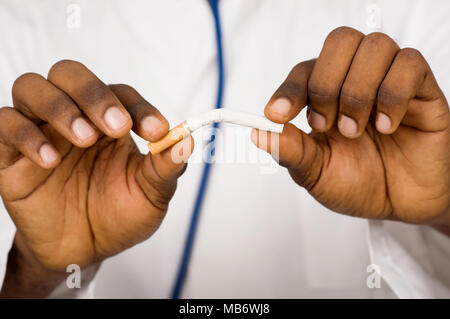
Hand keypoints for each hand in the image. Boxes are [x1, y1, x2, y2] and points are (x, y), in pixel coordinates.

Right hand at [0, 60, 192, 295]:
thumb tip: (187, 140)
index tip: (157, 132)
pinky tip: (51, 160)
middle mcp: (74, 118)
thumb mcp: (150, 194)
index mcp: (109, 122)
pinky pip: (4, 125)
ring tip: (84, 140)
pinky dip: (26, 135)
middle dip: (94, 94)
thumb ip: (166, 167)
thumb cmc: (119, 216)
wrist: (85, 250)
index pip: (120, 93)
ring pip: (31, 88)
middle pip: (70, 73)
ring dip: (60, 107)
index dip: (139, 107)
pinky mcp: (11, 155)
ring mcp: (41, 132)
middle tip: (116, 128)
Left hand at [253, 27, 449, 226]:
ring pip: (375, 46)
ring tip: (357, 130)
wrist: (400, 205)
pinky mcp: (423, 90)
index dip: (289, 88)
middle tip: (327, 125)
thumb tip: (257, 133)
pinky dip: (392, 95)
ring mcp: (390, 81)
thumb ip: (289, 150)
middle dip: (326, 84)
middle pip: (340, 41)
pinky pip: (410, 63)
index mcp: (327, 97)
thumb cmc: (357, 185)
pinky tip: (386, 127)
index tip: (276, 115)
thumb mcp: (315, 172)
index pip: (306, 70)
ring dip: (358, 92)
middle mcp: (357, 81)